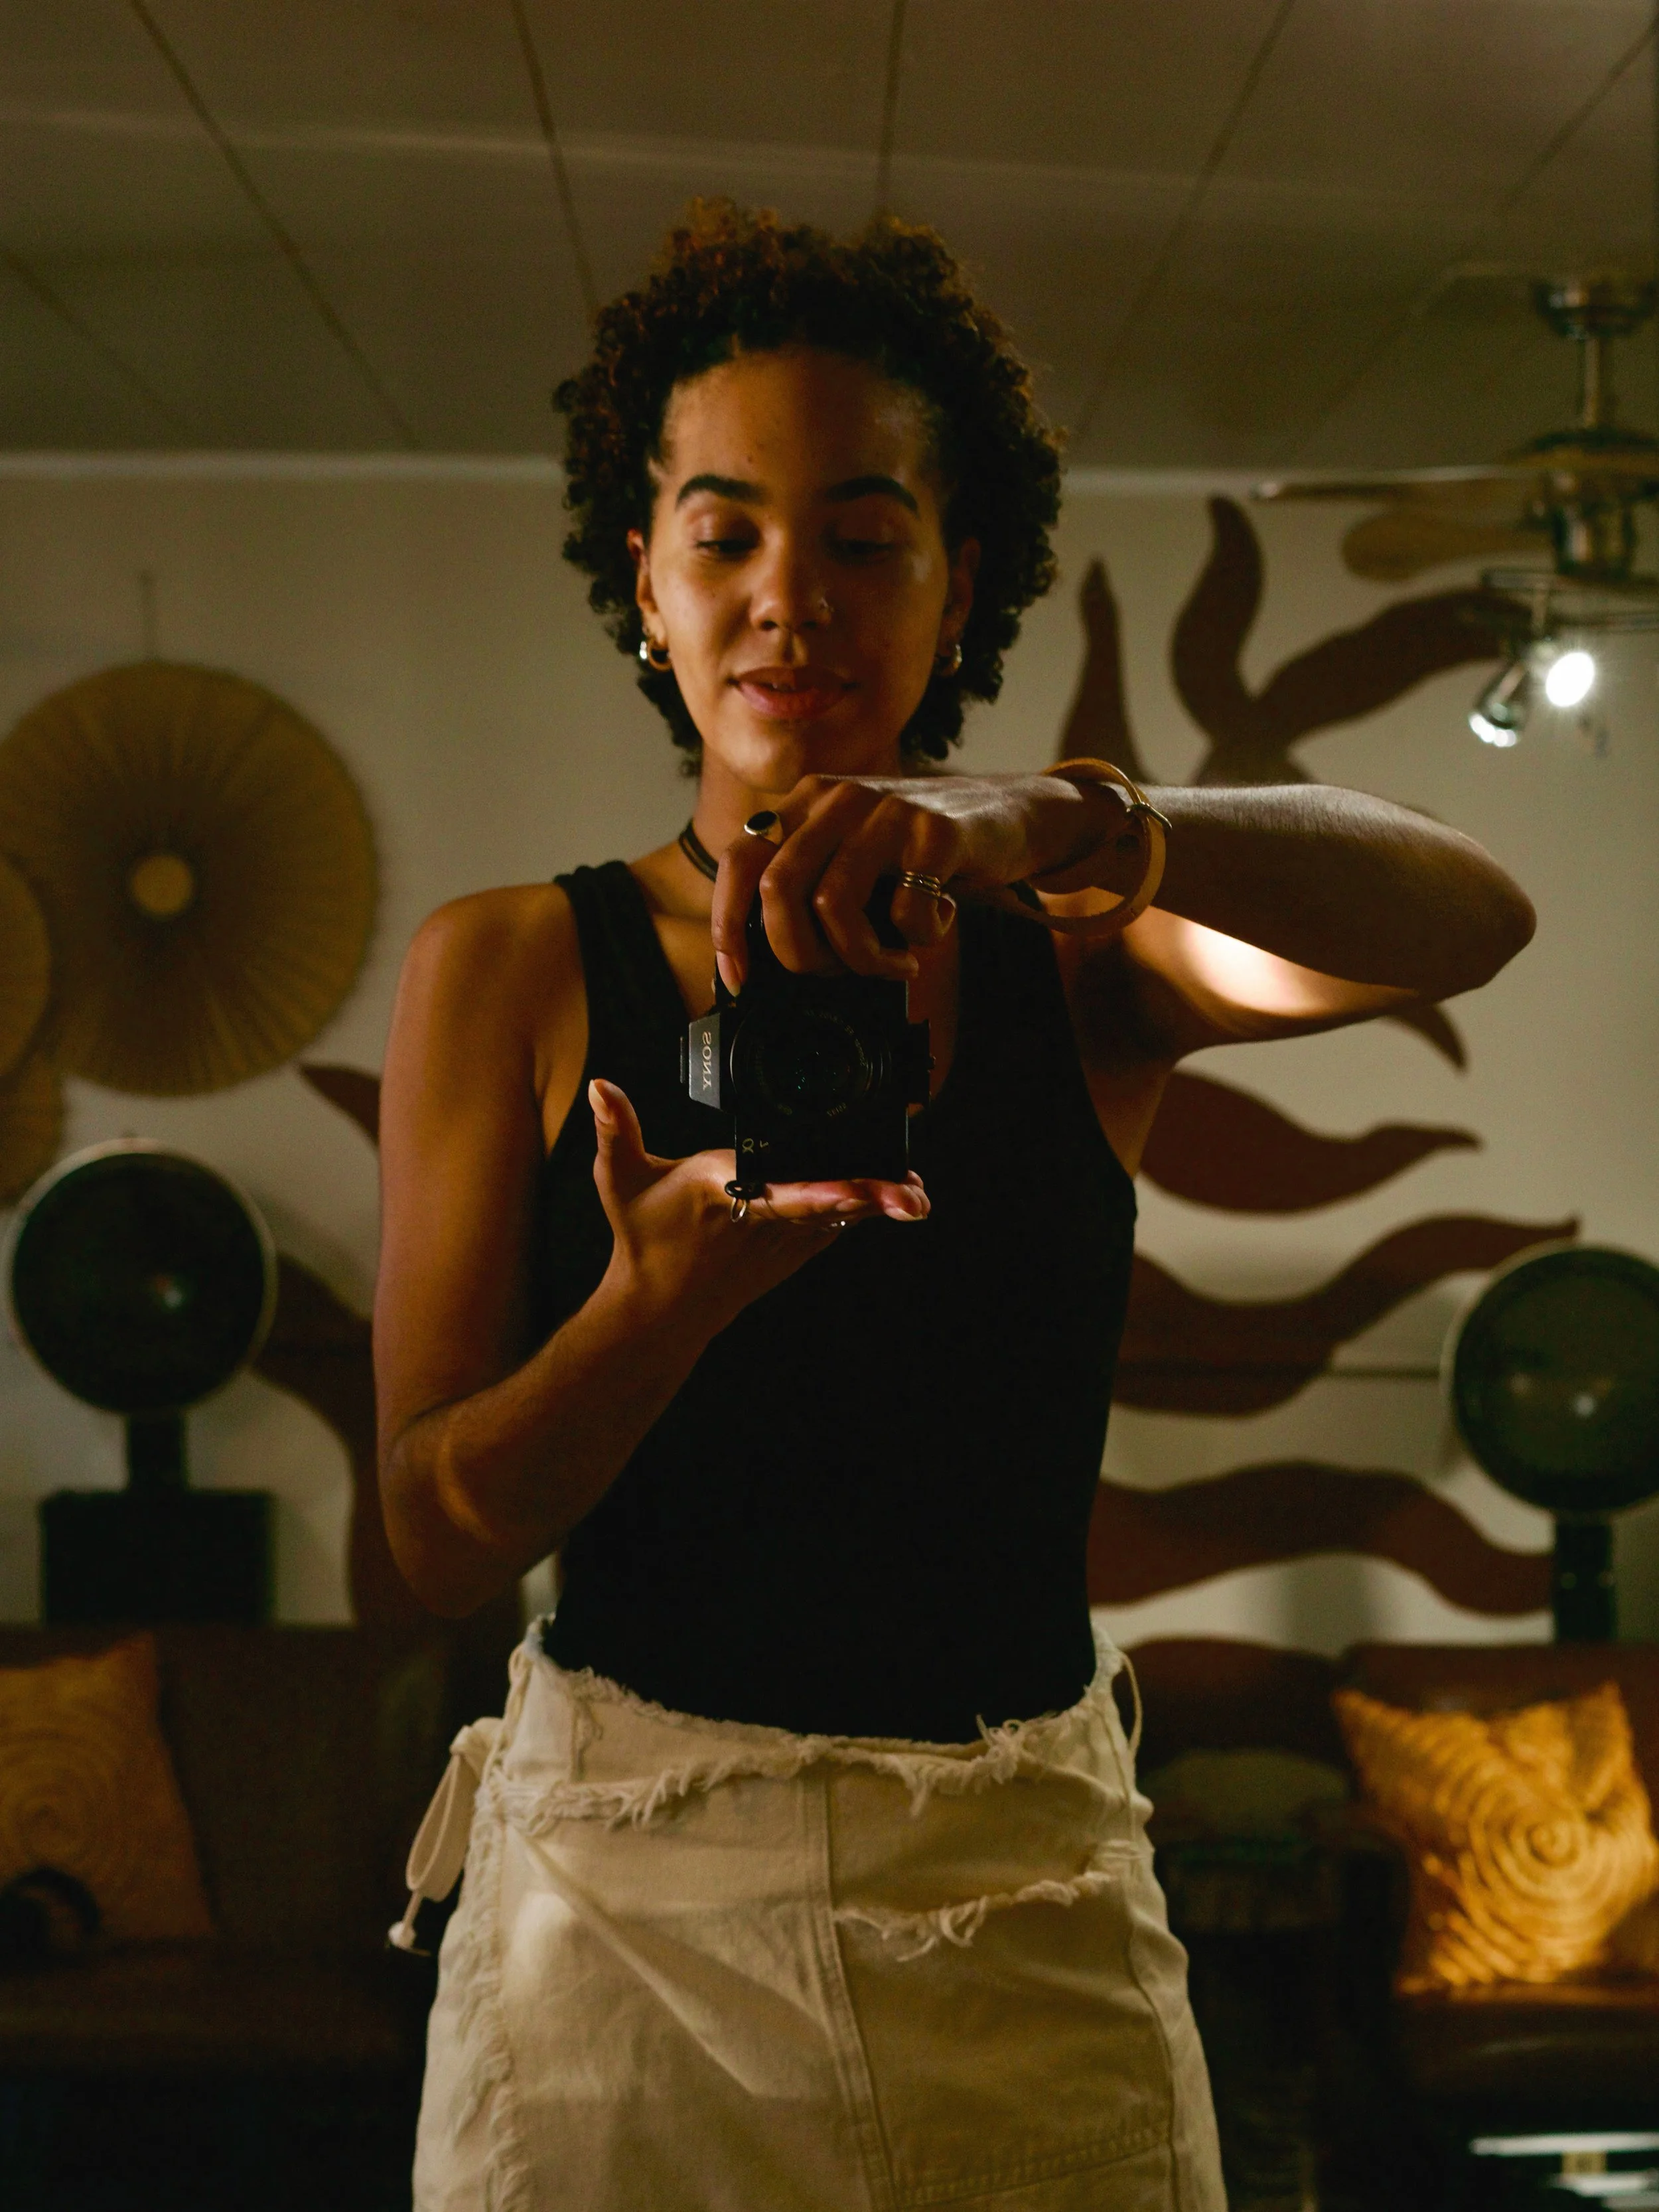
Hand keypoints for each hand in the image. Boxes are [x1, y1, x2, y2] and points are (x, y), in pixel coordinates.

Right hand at [589, 1080, 926, 1336]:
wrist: (657, 1308)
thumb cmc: (640, 1236)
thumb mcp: (618, 1179)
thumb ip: (616, 1128)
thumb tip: (600, 1084)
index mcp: (723, 1189)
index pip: (778, 1188)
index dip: (820, 1190)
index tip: (856, 1187)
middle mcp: (759, 1217)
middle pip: (822, 1203)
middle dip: (869, 1197)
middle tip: (915, 1193)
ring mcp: (779, 1240)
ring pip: (837, 1217)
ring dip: (878, 1205)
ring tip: (918, 1195)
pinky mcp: (790, 1251)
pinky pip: (834, 1227)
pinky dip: (862, 1211)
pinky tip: (898, 1196)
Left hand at [710, 771, 1129, 990]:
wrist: (1012, 813)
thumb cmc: (921, 852)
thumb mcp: (854, 854)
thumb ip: (810, 885)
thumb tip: (762, 964)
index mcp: (806, 802)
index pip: (739, 860)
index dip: (729, 925)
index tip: (739, 979)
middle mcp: (838, 797)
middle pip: (780, 888)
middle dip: (799, 954)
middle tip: (834, 974)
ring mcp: (887, 810)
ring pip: (833, 904)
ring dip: (859, 957)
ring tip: (890, 964)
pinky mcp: (937, 833)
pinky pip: (903, 911)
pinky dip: (915, 940)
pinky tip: (929, 933)